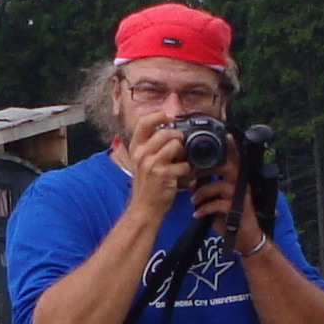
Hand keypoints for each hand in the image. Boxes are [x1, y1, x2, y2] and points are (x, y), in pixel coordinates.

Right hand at [118, 113, 243, 241]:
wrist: (144, 208)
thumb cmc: (147, 185)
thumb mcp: (142, 162)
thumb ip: (151, 146)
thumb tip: (170, 130)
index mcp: (135, 148)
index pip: (144, 122)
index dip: (158, 115)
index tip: (169, 116)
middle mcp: (142, 154)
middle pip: (166, 131)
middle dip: (178, 136)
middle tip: (181, 146)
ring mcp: (152, 164)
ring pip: (176, 144)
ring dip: (184, 153)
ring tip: (181, 162)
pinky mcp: (164, 174)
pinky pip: (184, 164)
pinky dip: (188, 170)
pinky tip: (183, 176)